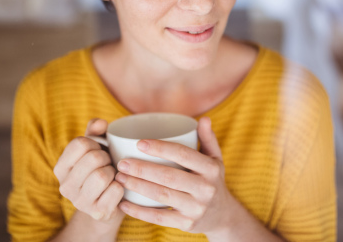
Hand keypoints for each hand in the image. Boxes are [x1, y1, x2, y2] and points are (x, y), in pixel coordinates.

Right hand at [53, 119, 124, 223]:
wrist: (108, 202)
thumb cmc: (101, 168)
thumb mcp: (95, 147)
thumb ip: (95, 131)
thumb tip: (101, 123)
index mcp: (61, 168)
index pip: (80, 143)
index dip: (95, 143)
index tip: (98, 150)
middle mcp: (65, 187)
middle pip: (93, 158)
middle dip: (107, 157)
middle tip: (108, 164)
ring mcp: (80, 202)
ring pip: (102, 175)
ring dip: (114, 172)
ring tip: (112, 176)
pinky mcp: (98, 213)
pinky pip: (116, 190)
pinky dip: (121, 186)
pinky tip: (117, 188)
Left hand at [114, 117, 237, 234]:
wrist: (222, 216)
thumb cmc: (212, 181)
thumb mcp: (215, 159)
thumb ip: (208, 138)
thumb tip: (203, 119)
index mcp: (211, 169)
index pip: (183, 154)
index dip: (160, 148)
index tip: (139, 143)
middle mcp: (206, 189)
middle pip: (168, 176)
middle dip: (142, 169)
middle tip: (122, 163)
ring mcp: (196, 208)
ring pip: (161, 196)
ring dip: (137, 186)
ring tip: (120, 178)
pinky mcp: (186, 224)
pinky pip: (159, 218)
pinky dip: (139, 211)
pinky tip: (124, 203)